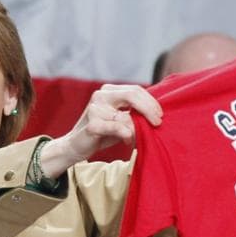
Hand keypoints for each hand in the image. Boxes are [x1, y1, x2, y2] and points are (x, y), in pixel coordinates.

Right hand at [38, 84, 161, 178]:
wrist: (75, 146)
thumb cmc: (101, 133)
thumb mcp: (120, 120)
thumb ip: (133, 113)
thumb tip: (157, 112)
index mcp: (108, 91)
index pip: (135, 90)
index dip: (150, 102)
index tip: (160, 115)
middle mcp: (100, 95)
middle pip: (133, 95)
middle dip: (149, 109)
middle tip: (158, 122)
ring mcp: (95, 109)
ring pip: (126, 115)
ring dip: (137, 128)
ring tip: (139, 137)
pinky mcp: (93, 124)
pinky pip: (117, 127)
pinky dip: (127, 134)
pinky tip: (128, 140)